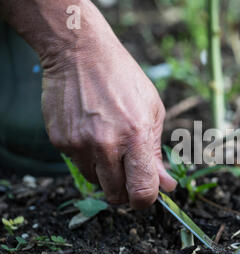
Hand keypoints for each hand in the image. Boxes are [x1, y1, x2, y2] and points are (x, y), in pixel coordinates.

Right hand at [41, 29, 175, 208]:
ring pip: (96, 182)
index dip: (146, 200)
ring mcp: (79, 144)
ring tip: (110, 143)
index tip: (146, 197)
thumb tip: (165, 186)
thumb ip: (157, 153)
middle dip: (126, 190)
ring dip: (107, 173)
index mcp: (135, 136)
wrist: (80, 53)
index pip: (141, 190)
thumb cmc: (124, 79)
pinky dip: (88, 158)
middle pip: (116, 194)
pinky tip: (92, 133)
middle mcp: (105, 144)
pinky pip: (78, 165)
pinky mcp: (60, 141)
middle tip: (130, 173)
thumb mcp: (152, 111)